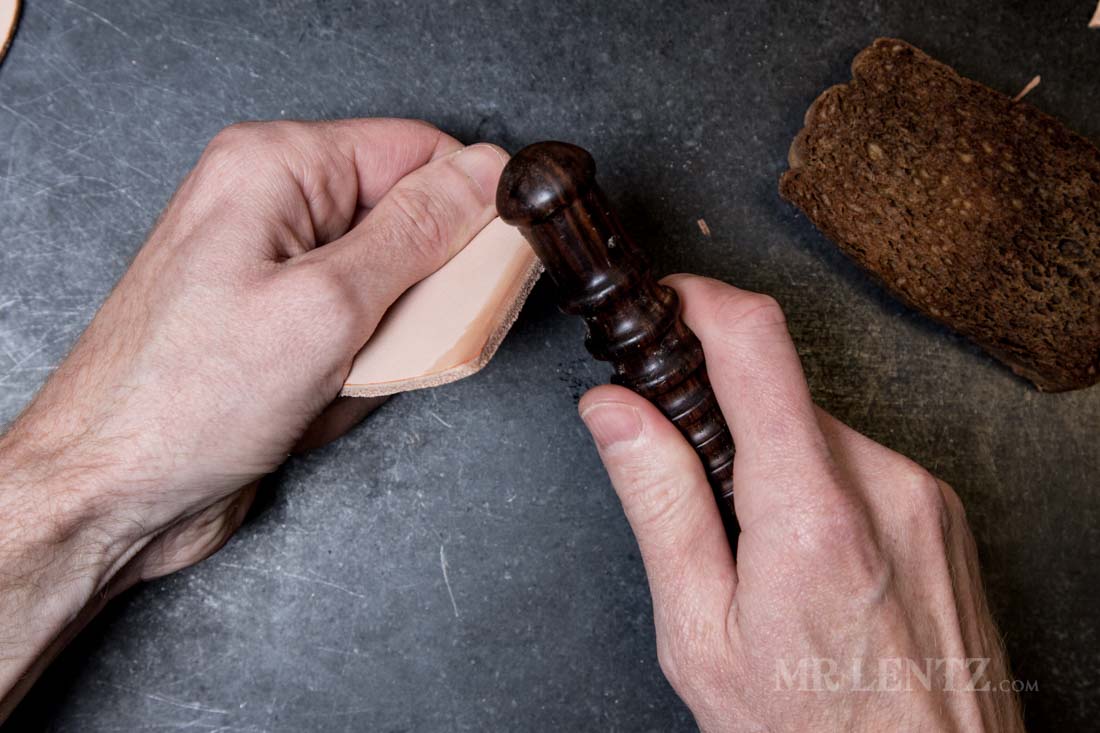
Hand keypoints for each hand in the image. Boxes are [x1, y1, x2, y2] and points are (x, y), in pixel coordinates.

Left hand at [0, 119, 505, 708]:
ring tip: (347, 375)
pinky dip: (363, 368)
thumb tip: (480, 175)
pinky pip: (360, 330)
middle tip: (411, 334)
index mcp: (274, 167)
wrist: (112, 495)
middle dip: (425, 287)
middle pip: (405, 219)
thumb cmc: (183, 402)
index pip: (414, 151)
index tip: (499, 258)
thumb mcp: (327, 306)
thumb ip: (415, 234)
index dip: (469, 203)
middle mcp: (272, 206)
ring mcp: (275, 270)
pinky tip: (324, 397)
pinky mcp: (280, 325)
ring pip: (390, 286)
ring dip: (391, 339)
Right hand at [578, 275, 1023, 731]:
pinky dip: (821, 491)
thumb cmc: (809, 731)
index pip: (754, 342)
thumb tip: (614, 411)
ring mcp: (924, 496)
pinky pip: (860, 466)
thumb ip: (659, 504)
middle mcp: (883, 484)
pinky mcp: (943, 512)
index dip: (700, 301)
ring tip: (767, 560)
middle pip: (778, 396)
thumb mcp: (701, 634)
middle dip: (725, 425)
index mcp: (811, 511)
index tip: (666, 306)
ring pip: (817, 434)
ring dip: (776, 468)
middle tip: (701, 501)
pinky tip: (817, 566)